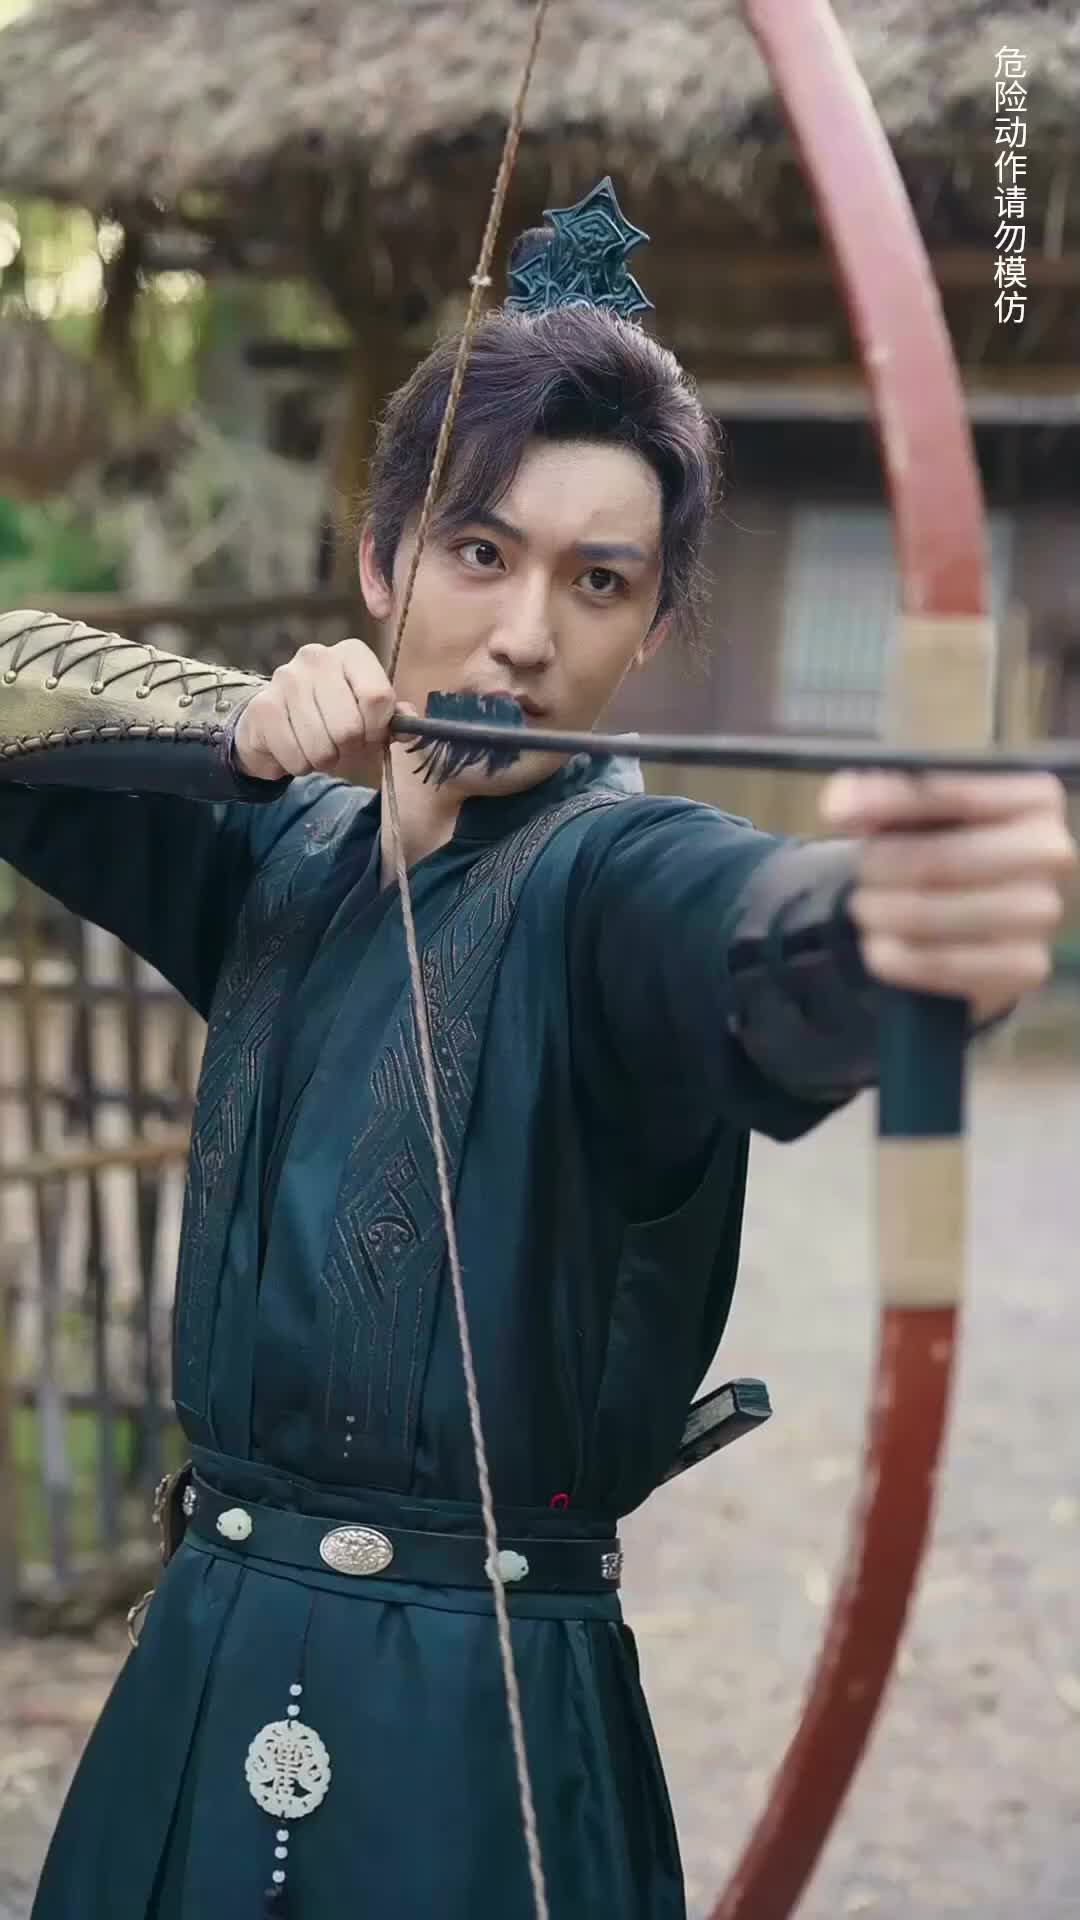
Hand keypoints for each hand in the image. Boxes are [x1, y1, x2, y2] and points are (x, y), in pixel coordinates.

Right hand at [233, 638, 408, 781]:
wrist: (276, 722)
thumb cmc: (332, 717)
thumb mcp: (369, 715)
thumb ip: (393, 719)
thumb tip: (411, 728)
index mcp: (352, 653)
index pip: (378, 698)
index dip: (377, 729)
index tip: (370, 735)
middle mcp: (317, 657)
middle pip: (350, 727)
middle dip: (350, 750)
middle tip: (341, 746)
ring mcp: (286, 679)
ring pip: (322, 747)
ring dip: (325, 760)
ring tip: (318, 747)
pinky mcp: (263, 707)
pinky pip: (295, 757)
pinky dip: (300, 766)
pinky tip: (296, 749)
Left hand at [821, 770, 1077, 1022]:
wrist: (970, 922)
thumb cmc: (942, 847)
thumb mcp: (913, 811)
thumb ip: (876, 795)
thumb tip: (842, 805)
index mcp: (1035, 797)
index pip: (956, 792)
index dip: (890, 801)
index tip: (837, 815)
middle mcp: (1052, 851)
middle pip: (941, 860)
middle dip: (881, 868)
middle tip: (859, 876)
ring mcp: (1045, 913)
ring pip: (934, 914)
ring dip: (881, 913)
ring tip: (867, 909)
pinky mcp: (1026, 966)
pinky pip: (942, 965)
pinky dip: (896, 957)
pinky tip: (880, 947)